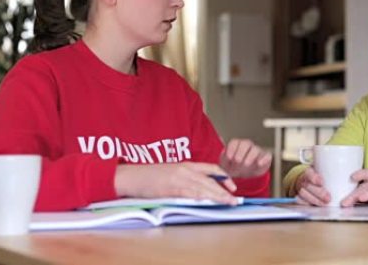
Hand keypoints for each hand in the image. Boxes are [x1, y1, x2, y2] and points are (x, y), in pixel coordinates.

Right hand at [114, 162, 238, 204]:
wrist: (132, 176)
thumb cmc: (151, 176)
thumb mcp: (173, 172)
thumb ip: (187, 179)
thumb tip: (201, 189)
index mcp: (187, 165)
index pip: (212, 169)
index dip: (224, 177)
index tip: (232, 186)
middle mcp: (185, 170)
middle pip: (210, 180)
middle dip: (224, 191)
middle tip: (235, 199)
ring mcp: (178, 178)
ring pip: (203, 187)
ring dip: (217, 196)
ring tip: (227, 203)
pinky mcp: (170, 188)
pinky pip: (189, 193)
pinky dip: (200, 197)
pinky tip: (209, 201)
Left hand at [219, 139, 271, 177]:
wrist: (244, 173)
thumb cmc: (232, 166)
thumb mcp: (225, 164)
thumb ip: (224, 160)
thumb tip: (222, 156)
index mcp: (236, 145)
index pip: (234, 142)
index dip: (231, 150)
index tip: (229, 158)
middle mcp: (247, 145)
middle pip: (245, 144)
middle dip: (240, 153)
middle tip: (237, 162)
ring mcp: (257, 150)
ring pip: (255, 149)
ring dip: (250, 157)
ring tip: (245, 164)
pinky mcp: (265, 157)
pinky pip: (267, 155)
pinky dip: (264, 159)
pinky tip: (259, 163)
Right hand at [295, 167, 330, 205]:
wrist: (306, 183)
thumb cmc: (319, 177)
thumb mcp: (324, 172)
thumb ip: (333, 172)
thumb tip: (351, 174)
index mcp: (309, 172)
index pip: (309, 173)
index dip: (314, 178)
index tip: (321, 182)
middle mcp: (303, 181)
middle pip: (307, 186)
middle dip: (318, 193)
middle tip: (328, 198)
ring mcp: (300, 190)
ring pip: (303, 195)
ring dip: (314, 200)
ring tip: (325, 205)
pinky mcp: (299, 198)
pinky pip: (300, 202)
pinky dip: (306, 205)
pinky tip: (315, 207)